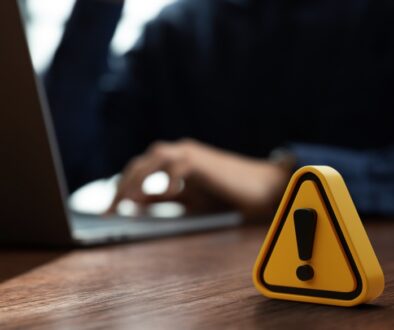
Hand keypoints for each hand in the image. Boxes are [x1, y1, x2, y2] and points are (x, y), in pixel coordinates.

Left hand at [107, 139, 290, 220]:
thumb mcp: (187, 201)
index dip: (121, 189)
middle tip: (109, 210)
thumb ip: (163, 200)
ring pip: (155, 158)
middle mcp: (178, 154)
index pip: (139, 171)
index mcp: (173, 164)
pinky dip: (169, 178)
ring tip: (126, 199)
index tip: (110, 210)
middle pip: (140, 163)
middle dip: (122, 185)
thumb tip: (135, 204)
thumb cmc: (224, 195)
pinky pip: (180, 165)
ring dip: (138, 177)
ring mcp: (190, 154)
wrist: (258, 187)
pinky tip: (164, 193)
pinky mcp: (203, 160)